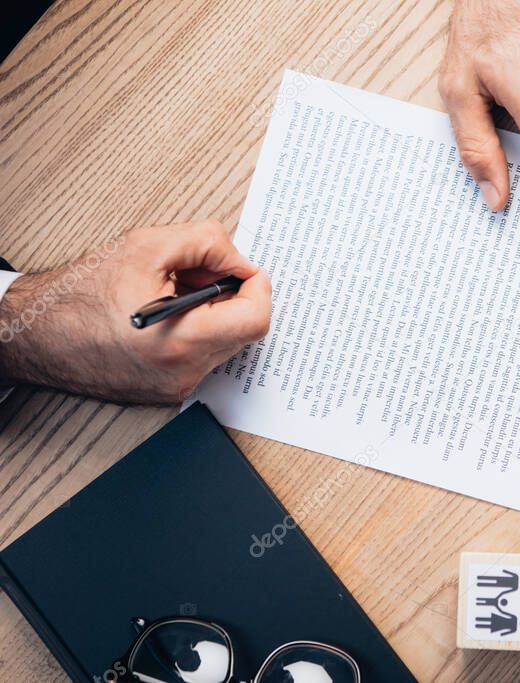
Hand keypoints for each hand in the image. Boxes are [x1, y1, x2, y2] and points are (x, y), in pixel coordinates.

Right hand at [0, 220, 271, 403]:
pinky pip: (204, 356)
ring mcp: (176, 387)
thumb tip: (240, 260)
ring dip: (214, 312)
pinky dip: (197, 330)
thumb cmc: (79, 293)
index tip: (244, 269)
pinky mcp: (168, 392)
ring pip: (225, 343)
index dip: (257, 287)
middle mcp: (183, 373)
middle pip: (244, 331)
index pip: (255, 320)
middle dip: (231, 295)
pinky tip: (166, 315)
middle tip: (197, 274)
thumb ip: (207, 243)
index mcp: (180, 340)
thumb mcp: (148, 246)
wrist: (35, 334)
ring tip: (174, 292)